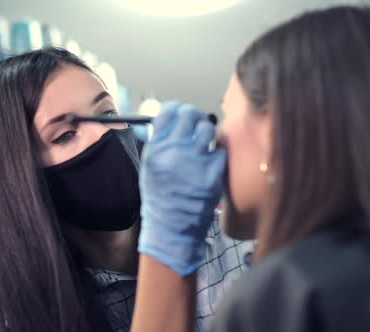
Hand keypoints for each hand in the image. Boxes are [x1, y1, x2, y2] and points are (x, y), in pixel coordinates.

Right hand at [138, 101, 225, 275]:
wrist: (172, 228)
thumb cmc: (160, 198)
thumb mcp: (150, 167)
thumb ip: (160, 143)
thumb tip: (172, 121)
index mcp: (157, 149)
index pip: (167, 112)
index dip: (175, 109)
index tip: (178, 112)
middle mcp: (175, 152)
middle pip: (189, 115)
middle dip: (193, 116)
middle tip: (195, 123)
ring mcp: (195, 162)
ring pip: (207, 129)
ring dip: (206, 132)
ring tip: (204, 142)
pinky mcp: (212, 174)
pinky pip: (220, 151)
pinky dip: (216, 154)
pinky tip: (211, 162)